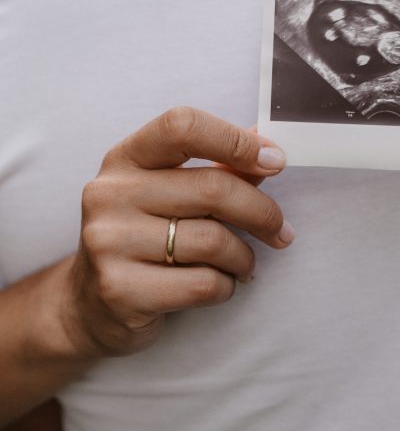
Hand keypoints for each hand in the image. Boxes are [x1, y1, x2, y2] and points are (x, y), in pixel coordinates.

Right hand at [63, 107, 292, 357]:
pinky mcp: (119, 290)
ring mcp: (109, 242)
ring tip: (244, 263)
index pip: (183, 126)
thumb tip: (266, 144)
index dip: (236, 141)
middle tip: (280, 230)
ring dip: (244, 256)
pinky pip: (203, 284)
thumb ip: (216, 167)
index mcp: (126, 158)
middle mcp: (111, 193)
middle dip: (262, 212)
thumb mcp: (168, 192)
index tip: (274, 161)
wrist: (88, 304)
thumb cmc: (142, 238)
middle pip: (213, 188)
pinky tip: (220, 284)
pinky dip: (226, 286)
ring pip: (213, 241)